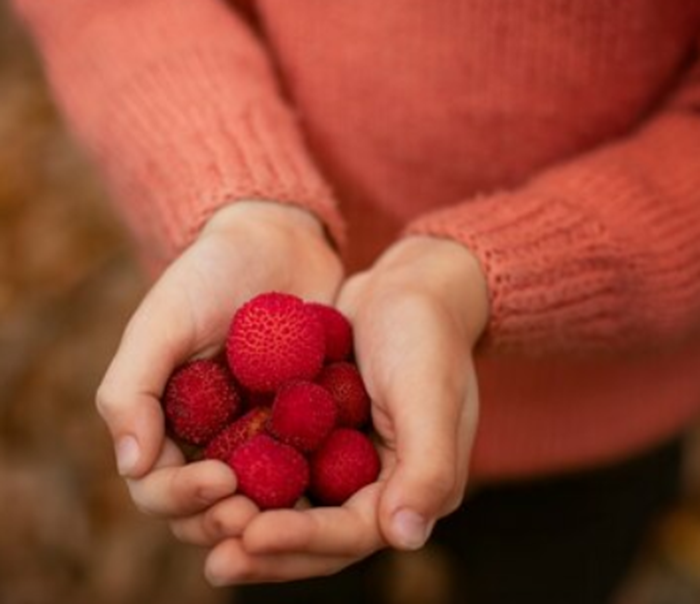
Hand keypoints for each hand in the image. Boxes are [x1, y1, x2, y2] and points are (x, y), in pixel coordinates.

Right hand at [95, 201, 342, 522]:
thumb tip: (130, 464)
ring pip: (259, 501)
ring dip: (269, 516)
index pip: (158, 486)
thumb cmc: (211, 274)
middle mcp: (211, 438)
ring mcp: (260, 434)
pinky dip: (314, 483)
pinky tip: (335, 484)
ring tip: (293, 515)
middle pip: (207, 507)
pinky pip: (308, 467)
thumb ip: (131, 388)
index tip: (221, 481)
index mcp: (166, 422)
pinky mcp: (305, 425)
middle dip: (224, 520)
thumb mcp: (163, 321)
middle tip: (254, 515)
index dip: (182, 497)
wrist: (279, 242)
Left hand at [179, 236, 488, 584]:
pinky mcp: (325, 439)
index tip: (252, 535)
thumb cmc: (426, 336)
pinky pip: (285, 471)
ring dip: (254, 524)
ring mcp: (350, 464)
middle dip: (270, 551)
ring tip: (204, 532)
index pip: (355, 533)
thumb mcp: (431, 395)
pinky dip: (254, 482)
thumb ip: (427, 466)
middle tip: (217, 563)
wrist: (408, 288)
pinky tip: (212, 485)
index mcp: (417, 487)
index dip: (304, 541)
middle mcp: (383, 487)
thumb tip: (405, 538)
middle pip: (320, 537)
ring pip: (297, 510)